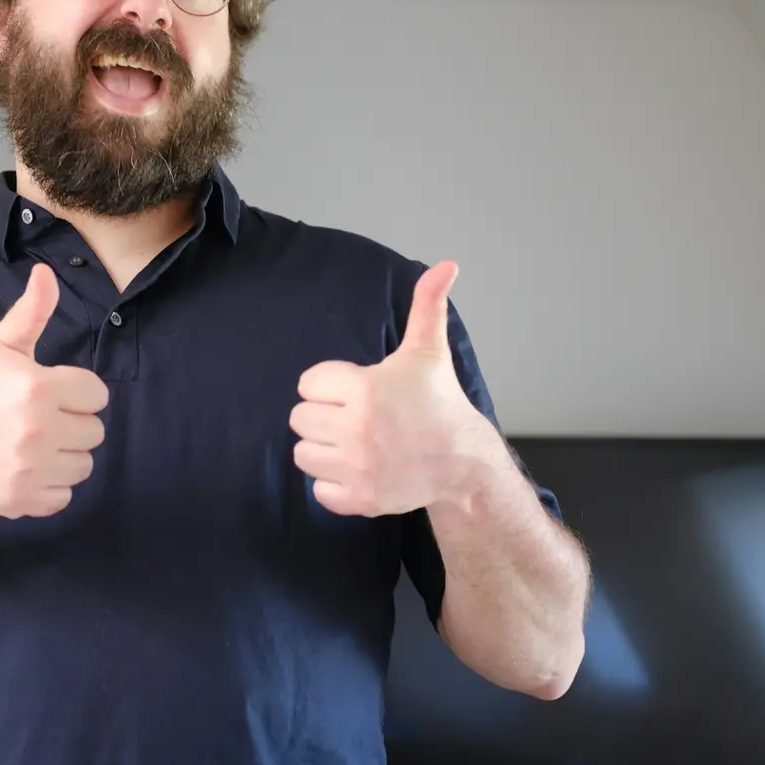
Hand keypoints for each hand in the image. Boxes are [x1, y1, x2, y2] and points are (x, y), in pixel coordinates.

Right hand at [0, 263, 108, 517]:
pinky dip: (50, 486)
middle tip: (39, 420)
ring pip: (84, 465)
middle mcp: (38, 430)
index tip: (50, 394)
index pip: (97, 395)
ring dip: (65, 456)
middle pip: (95, 431)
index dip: (76, 393)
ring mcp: (31, 469)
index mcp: (38, 387)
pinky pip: (65, 495)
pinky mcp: (24, 500)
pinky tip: (27, 469)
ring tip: (34, 445)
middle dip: (72, 424)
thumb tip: (46, 273)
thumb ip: (31, 312)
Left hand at [289, 261, 491, 517]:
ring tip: (353, 441)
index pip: (309, 382)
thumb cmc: (439, 403)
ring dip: (322, 447)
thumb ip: (427, 306)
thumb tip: (445, 264)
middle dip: (324, 415)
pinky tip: (358, 468)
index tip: (358, 390)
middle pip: (300, 418)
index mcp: (366, 389)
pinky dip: (332, 483)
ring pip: (303, 453)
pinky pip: (318, 490)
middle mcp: (358, 430)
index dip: (331, 384)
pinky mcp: (360, 499)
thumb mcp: (428, 352)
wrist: (464, 462)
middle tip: (354, 416)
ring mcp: (358, 468)